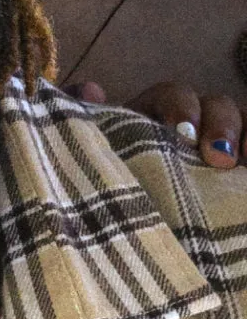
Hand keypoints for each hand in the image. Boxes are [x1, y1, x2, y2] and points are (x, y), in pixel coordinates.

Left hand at [64, 80, 244, 168]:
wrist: (129, 228)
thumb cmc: (116, 181)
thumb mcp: (98, 152)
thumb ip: (86, 121)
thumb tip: (93, 90)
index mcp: (158, 116)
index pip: (174, 95)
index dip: (180, 108)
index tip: (180, 133)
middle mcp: (197, 125)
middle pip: (216, 106)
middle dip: (220, 125)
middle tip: (216, 159)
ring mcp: (223, 148)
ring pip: (245, 121)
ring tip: (242, 166)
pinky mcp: (238, 173)